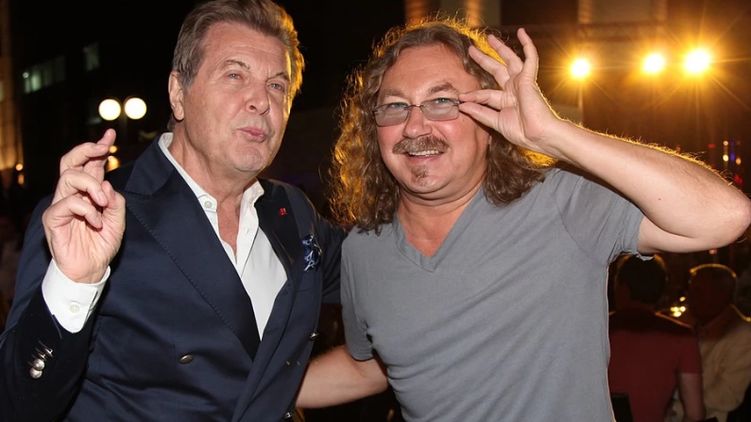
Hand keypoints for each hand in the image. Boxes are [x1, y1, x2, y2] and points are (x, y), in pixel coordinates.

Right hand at [42, 129, 125, 282]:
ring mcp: (61, 205)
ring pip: (68, 178)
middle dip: (86, 150)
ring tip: (103, 202)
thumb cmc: (101, 244)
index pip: (90, 164)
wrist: (90, 269)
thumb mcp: (118, 221)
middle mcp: (73, 194)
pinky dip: (86, 210)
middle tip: (102, 149)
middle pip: (70, 162)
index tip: (110, 135)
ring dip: (91, 185)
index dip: (98, 147)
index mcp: (89, 192)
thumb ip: (115, 201)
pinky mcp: (53, 219)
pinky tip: (96, 222)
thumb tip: (106, 183)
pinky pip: (67, 203)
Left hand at [459, 28, 563, 156]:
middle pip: (495, 70)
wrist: (538, 135)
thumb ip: (479, 112)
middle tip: (471, 50)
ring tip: (489, 38)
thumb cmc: (522, 132)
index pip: (485, 93)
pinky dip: (527, 45)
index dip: (473, 95)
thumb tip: (462, 105)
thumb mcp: (495, 122)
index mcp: (505, 101)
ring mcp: (521, 83)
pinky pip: (530, 58)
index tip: (460, 98)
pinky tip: (521, 33)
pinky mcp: (529, 79)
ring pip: (509, 60)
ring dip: (500, 48)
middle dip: (483, 60)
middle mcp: (513, 90)